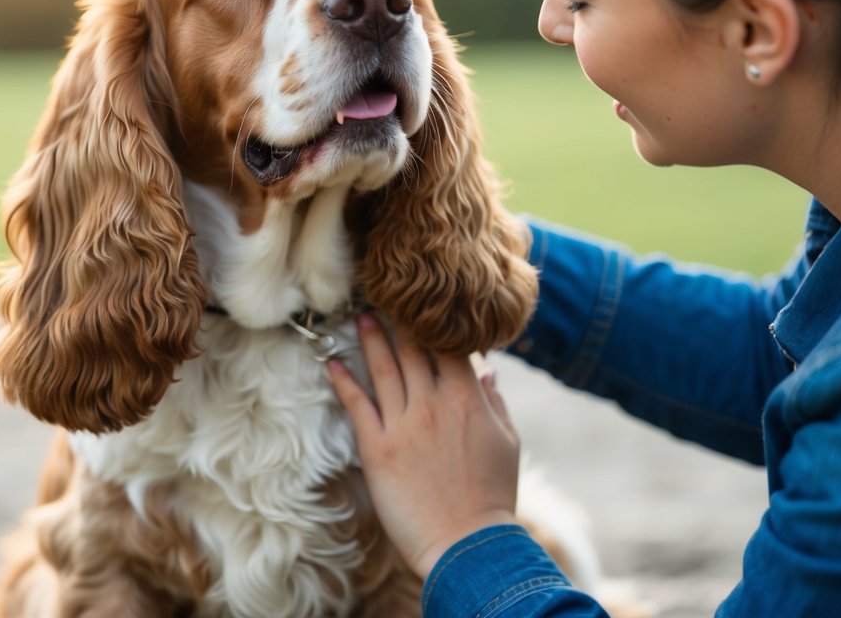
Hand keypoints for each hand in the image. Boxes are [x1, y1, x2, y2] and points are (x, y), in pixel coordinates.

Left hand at [327, 312, 521, 578]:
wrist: (467, 544)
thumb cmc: (492, 496)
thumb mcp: (508, 444)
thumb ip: (494, 403)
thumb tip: (487, 373)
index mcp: (467, 399)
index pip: (449, 345)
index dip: (434, 323)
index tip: (423, 305)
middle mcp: (433, 403)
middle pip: (411, 348)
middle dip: (398, 319)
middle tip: (383, 295)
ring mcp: (403, 424)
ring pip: (383, 367)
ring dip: (370, 337)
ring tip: (359, 316)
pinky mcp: (376, 448)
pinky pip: (356, 404)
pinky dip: (343, 380)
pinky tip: (333, 362)